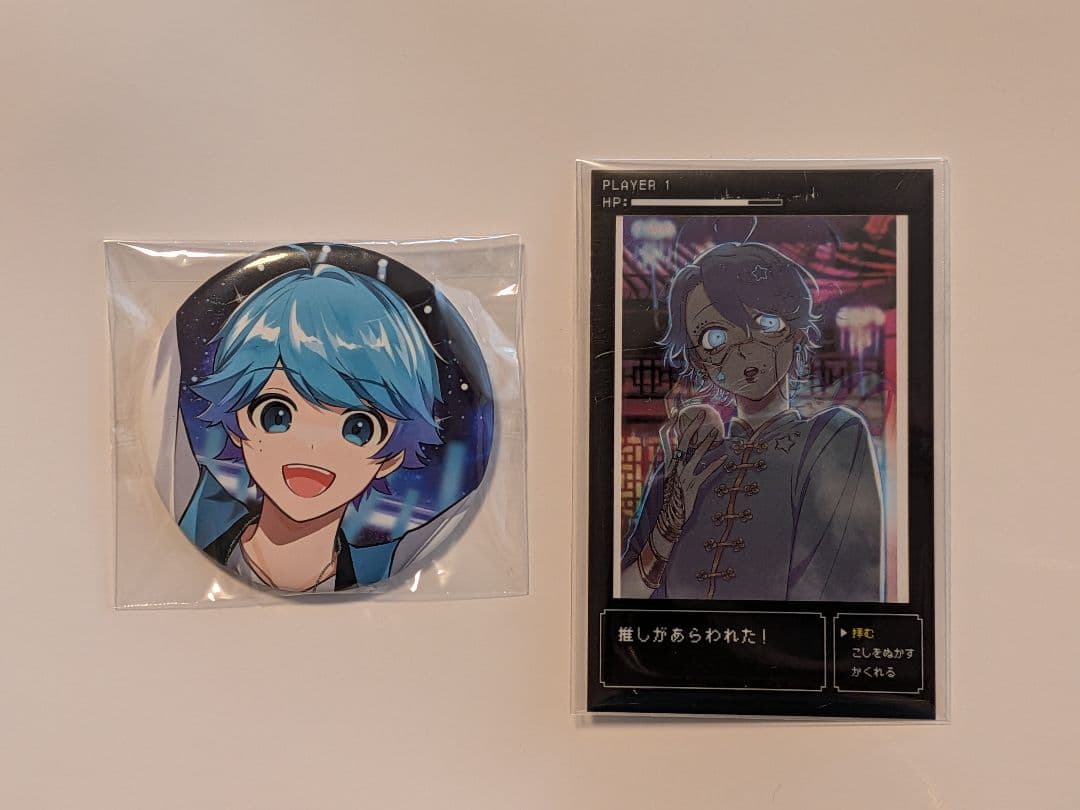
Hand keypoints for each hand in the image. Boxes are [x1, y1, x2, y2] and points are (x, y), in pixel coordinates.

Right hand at [655, 408, 727, 543]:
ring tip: (715, 432)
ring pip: (696, 455)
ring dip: (706, 443)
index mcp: (670, 464)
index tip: (682, 414)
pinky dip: (715, 466)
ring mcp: (683, 476)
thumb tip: (685, 456)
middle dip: (692, 426)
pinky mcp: (692, 487)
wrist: (669, 518)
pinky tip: (724, 460)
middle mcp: (676, 468)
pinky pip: (705, 473)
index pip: (672, 440)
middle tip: (701, 414)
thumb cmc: (673, 499)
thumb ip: (678, 467)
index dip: (677, 426)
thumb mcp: (673, 480)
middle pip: (684, 442)